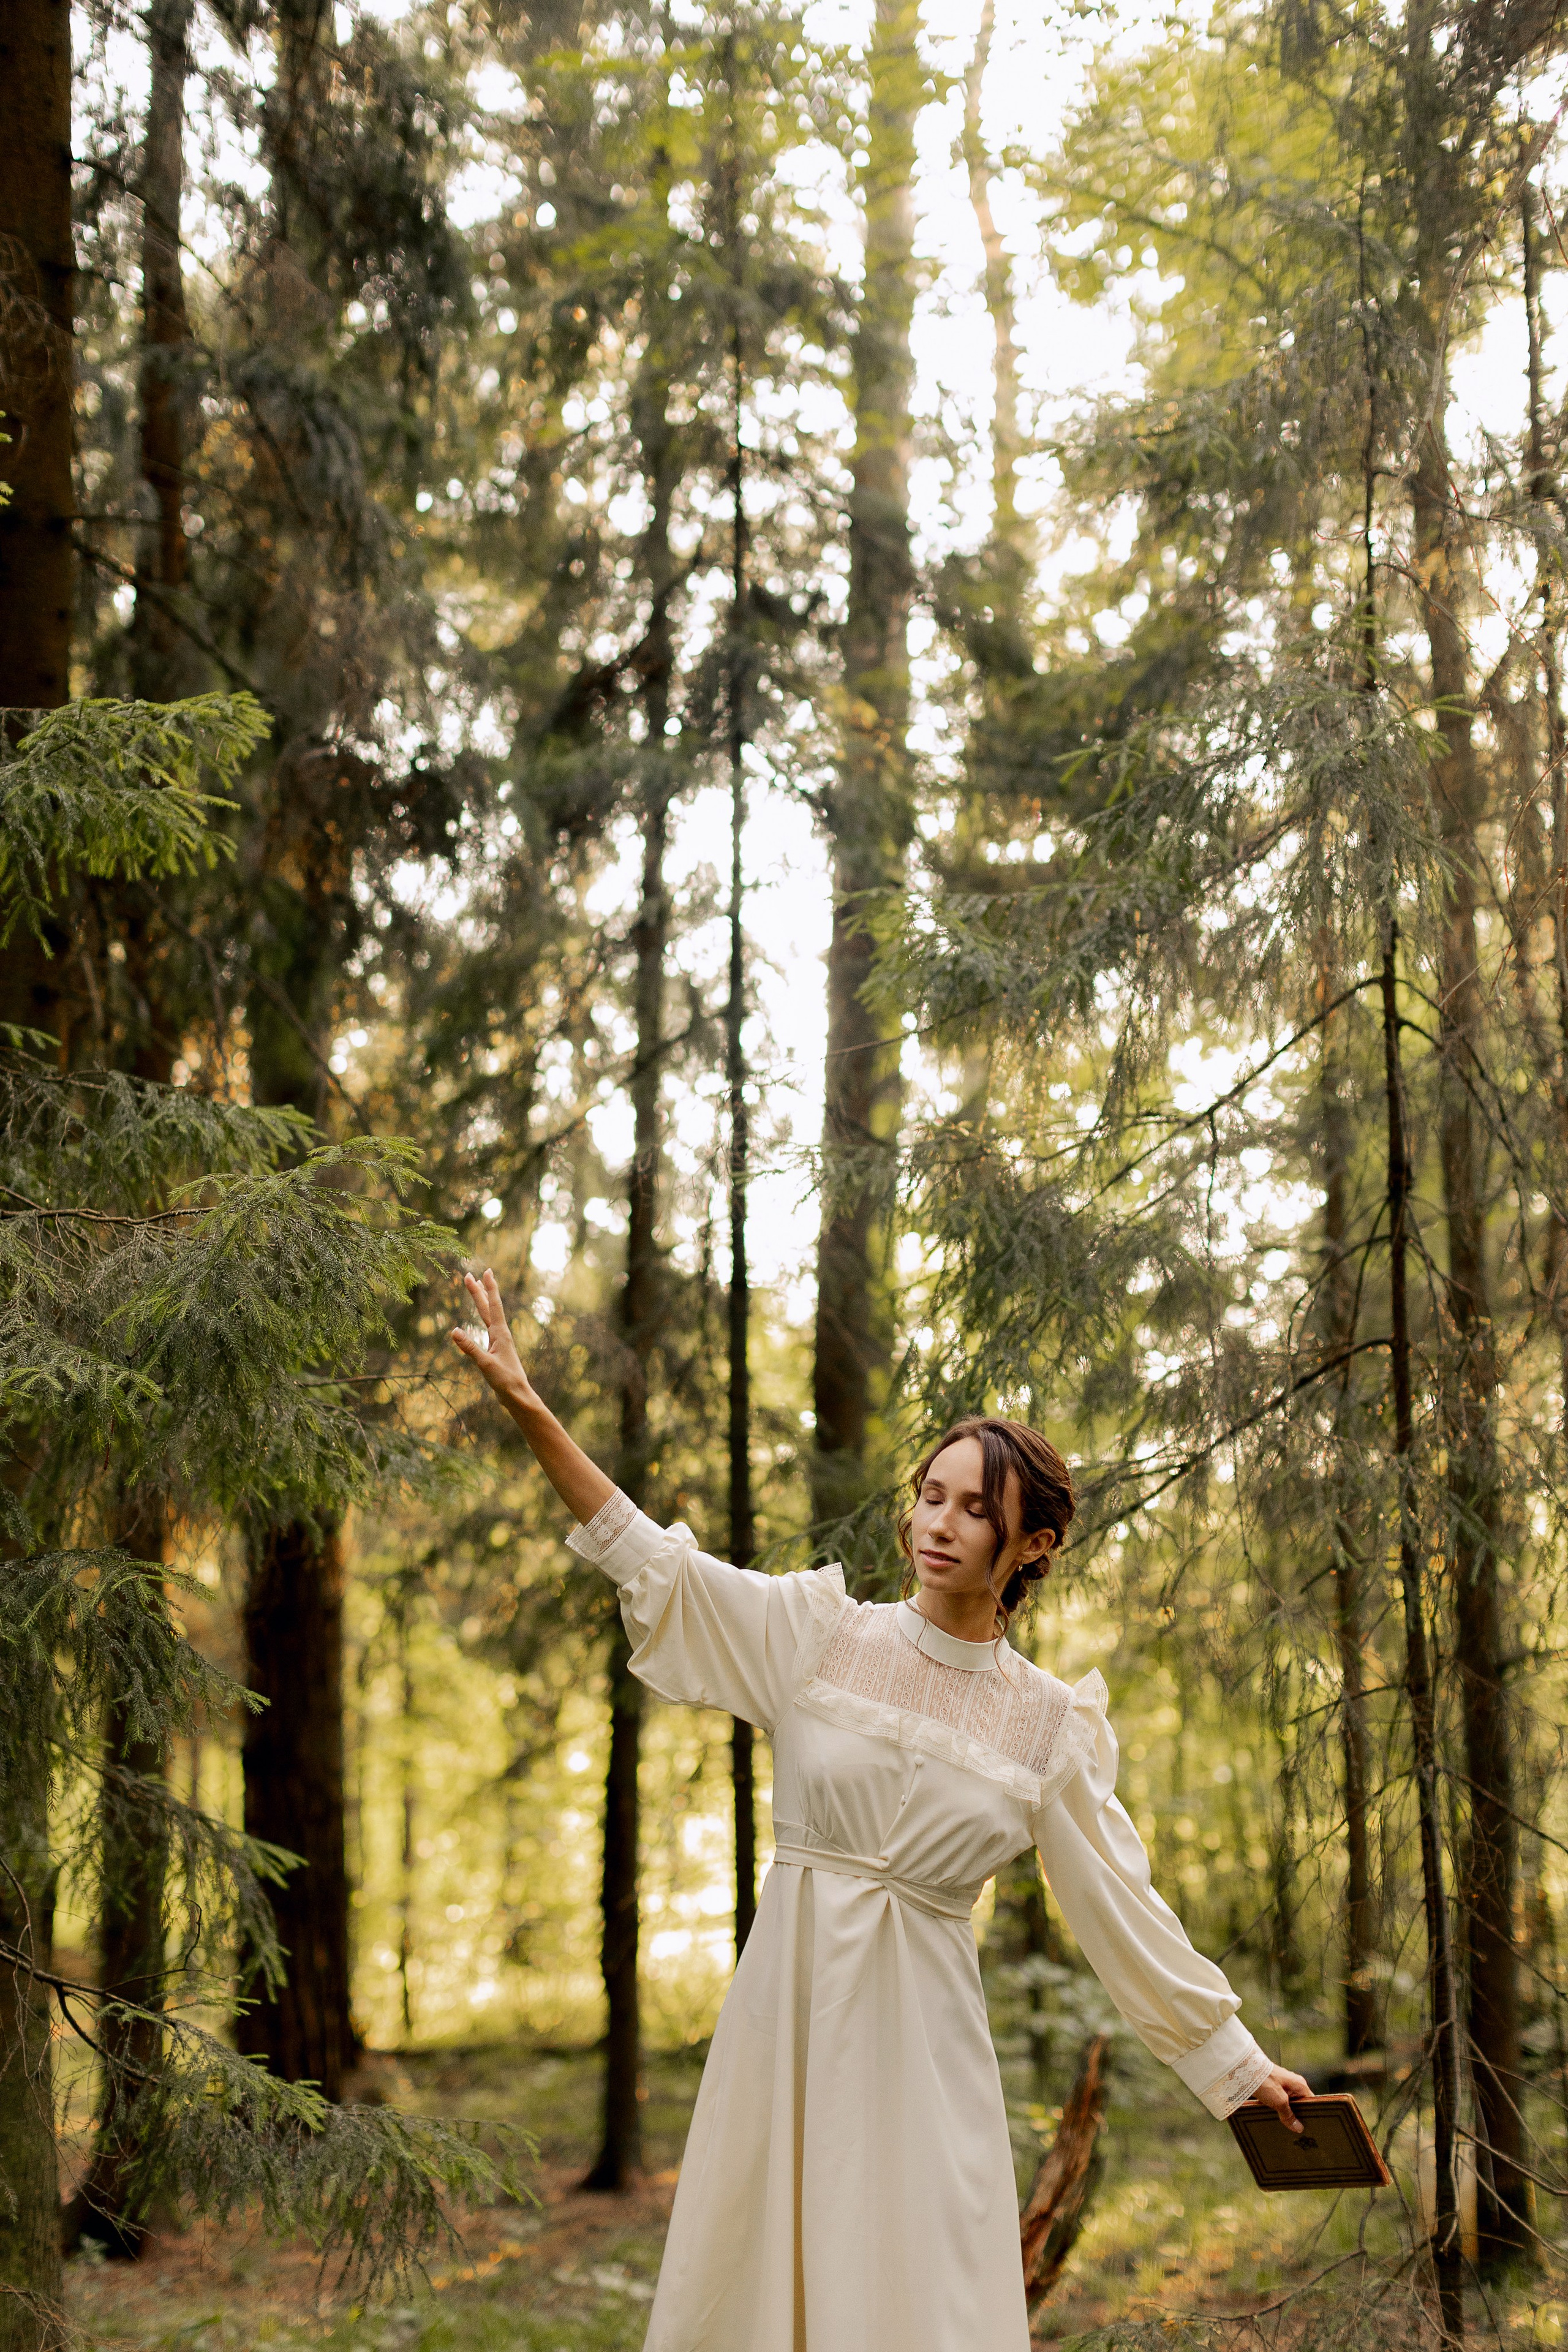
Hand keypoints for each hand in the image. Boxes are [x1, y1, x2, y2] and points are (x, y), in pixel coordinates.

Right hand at [449, 1270, 534, 1404]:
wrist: (517, 1394)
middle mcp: (501, 1334)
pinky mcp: (497, 1349)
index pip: (493, 1305)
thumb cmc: (505, 1380)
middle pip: (488, 1307)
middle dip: (480, 1290)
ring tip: (478, 1288)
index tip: (486, 1271)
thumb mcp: (485, 1364)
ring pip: (489, 1315)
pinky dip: (483, 1317)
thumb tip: (454, 1330)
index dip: (489, 1288)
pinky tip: (483, 1318)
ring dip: (482, 1301)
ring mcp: (499, 1341)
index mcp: (500, 1334)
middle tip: (471, 1275)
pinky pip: (488, 1326)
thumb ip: (470, 1348)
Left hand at [1252, 2062, 1312, 2133]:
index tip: (1311, 2127)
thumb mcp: (1279, 2101)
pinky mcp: (1271, 2087)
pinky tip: (1275, 2119)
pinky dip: (1277, 2109)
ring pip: (1288, 2103)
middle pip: (1300, 2103)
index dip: (1311, 2114)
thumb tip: (1299, 2128)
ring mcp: (1282, 2085)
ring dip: (1286, 2114)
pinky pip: (1278, 2101)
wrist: (1243, 2068)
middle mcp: (1293, 2084)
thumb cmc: (1264, 2081)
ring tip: (1286, 2130)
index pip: (1311, 2101)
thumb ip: (1289, 2115)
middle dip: (1298, 2116)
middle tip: (1298, 2133)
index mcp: (1299, 2085)